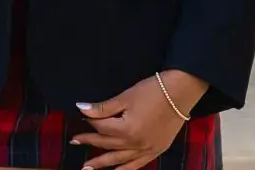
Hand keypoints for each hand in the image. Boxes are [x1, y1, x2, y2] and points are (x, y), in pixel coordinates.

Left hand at [74, 71, 207, 169]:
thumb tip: (81, 109)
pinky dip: (125, 169)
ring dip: (102, 163)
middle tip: (74, 142)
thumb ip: (103, 108)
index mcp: (126, 129)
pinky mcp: (156, 151)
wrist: (180, 93)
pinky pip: (137, 165)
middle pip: (107, 144)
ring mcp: (146, 150)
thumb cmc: (152, 92)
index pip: (102, 128)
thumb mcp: (125, 97)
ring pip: (119, 160)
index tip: (82, 116)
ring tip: (87, 168)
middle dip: (90, 141)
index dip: (90, 121)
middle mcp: (135, 144)